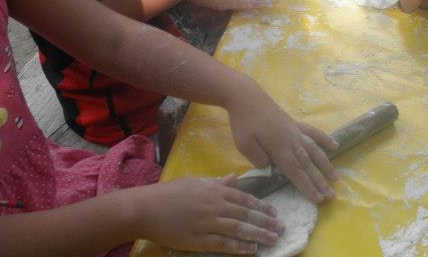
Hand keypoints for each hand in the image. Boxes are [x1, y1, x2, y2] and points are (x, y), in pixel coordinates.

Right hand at [135, 175, 283, 253]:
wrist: (146, 208)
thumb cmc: (169, 193)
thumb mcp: (196, 182)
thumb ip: (217, 182)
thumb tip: (234, 178)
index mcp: (215, 190)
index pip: (244, 199)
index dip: (261, 206)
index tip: (274, 212)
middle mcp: (215, 206)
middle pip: (246, 214)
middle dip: (266, 222)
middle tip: (281, 228)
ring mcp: (207, 223)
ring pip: (239, 229)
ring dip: (258, 235)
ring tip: (273, 239)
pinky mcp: (198, 240)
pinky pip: (223, 244)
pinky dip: (239, 247)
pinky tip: (251, 249)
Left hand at [224, 76, 337, 203]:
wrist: (246, 96)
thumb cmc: (243, 121)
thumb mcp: (243, 144)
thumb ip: (258, 159)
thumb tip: (271, 167)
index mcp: (279, 148)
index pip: (296, 172)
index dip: (307, 186)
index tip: (318, 199)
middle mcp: (291, 140)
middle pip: (308, 164)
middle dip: (319, 181)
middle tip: (331, 195)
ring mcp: (295, 131)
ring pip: (314, 150)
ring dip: (325, 165)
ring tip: (335, 178)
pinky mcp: (294, 123)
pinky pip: (313, 132)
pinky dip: (324, 139)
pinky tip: (335, 145)